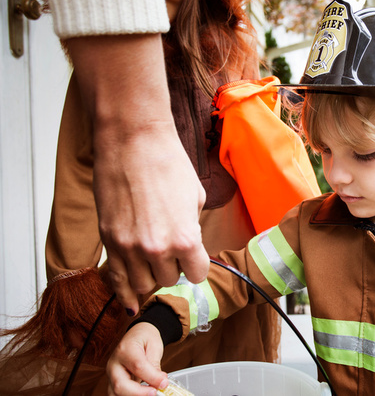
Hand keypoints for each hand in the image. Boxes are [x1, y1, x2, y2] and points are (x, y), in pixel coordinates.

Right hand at [65, 34, 209, 311]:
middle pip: (169, 279)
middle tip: (172, 249)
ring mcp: (129, 247)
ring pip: (143, 284)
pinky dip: (125, 292)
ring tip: (153, 257)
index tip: (194, 257)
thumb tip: (189, 248)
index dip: (197, 264)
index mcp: (185, 238)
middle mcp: (157, 248)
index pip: (197, 274)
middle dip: (174, 267)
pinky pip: (116, 280)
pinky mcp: (108, 241)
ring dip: (151, 274)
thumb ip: (192, 229)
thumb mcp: (195, 198)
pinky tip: (132, 302)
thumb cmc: (168, 164)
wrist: (133, 142)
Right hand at [107, 323, 166, 395]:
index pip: (137, 366)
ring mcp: (111, 374)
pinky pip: (115, 394)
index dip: (151, 378)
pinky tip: (142, 394)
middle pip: (120, 384)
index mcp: (126, 349)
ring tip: (150, 393)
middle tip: (155, 393)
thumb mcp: (154, 346)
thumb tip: (161, 383)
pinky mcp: (112, 382)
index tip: (164, 383)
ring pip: (115, 393)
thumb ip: (155, 365)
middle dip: (139, 393)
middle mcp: (114, 363)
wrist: (137, 334)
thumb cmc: (146, 338)